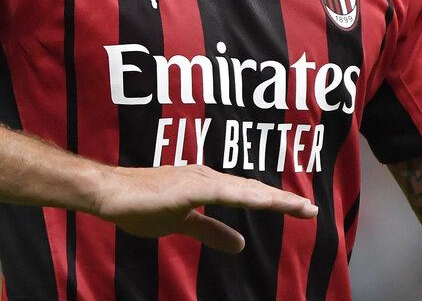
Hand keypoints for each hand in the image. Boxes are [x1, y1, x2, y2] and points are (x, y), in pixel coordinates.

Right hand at [93, 164, 317, 250]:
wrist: (109, 193)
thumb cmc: (139, 204)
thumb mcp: (182, 223)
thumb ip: (211, 231)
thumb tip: (240, 244)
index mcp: (205, 184)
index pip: (246, 194)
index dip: (274, 201)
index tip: (302, 210)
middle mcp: (206, 176)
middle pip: (252, 190)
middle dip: (283, 200)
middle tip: (312, 210)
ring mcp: (198, 179)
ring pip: (244, 190)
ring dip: (272, 198)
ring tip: (299, 207)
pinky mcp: (188, 187)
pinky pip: (224, 193)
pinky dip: (247, 197)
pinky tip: (265, 202)